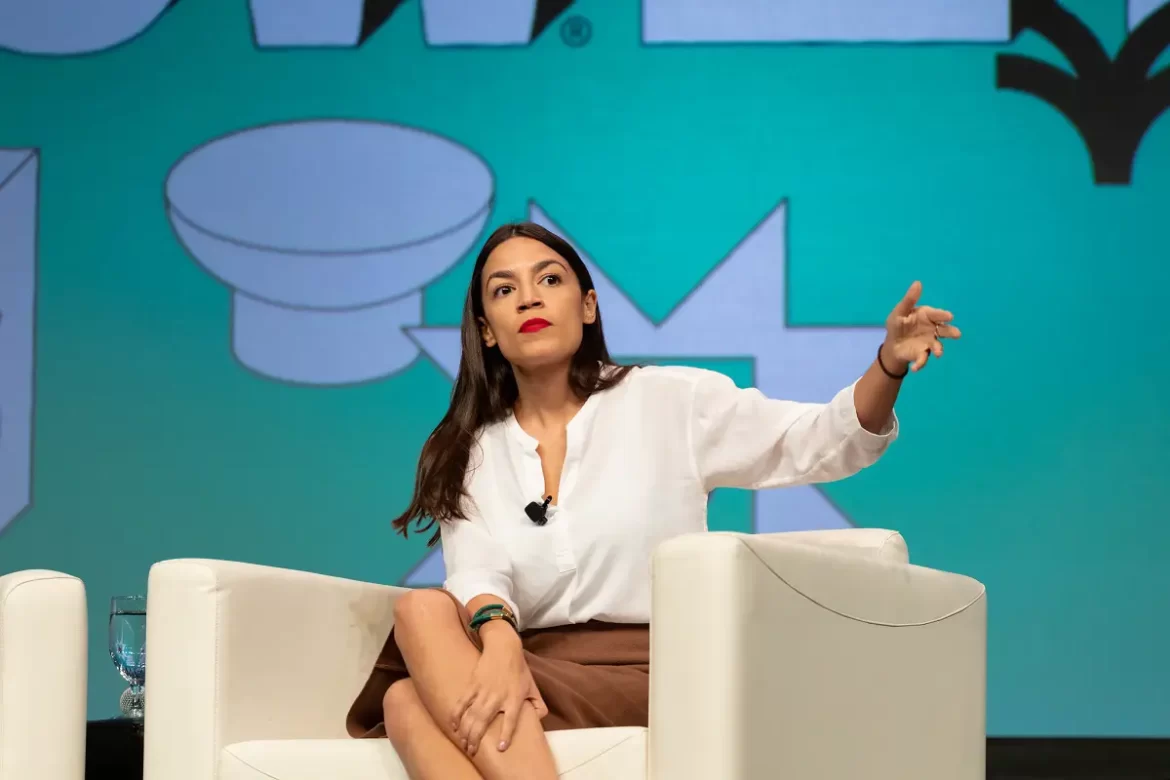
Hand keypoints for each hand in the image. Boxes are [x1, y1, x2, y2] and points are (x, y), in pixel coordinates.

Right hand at [451, 638, 548, 756]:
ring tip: (463, 744)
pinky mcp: (473, 685)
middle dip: (475, 739)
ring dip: (465, 732)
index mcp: (514, 699)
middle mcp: (498, 697)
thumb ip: (539, 705)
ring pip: (470, 715)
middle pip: (484, 721)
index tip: (500, 748)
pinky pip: (461, 703)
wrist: (504, 647)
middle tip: (472, 751)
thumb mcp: (533, 687)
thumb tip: (539, 720)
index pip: (510, 720)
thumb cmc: (519, 670)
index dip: (505, 735)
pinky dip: (455, 716)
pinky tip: (453, 726)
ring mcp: (483, 691)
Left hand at [882, 281, 961, 373]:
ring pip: (937, 345)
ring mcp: (929, 342)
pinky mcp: (922, 354)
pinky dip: (921, 363)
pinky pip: (923, 359)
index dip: (942, 315)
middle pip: (944, 330)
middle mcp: (932, 329)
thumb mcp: (900, 311)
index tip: (948, 316)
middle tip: (957, 334)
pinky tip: (915, 368)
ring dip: (939, 349)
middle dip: (951, 332)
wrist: (892, 344)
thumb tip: (918, 282)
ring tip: (939, 353)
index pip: (936, 314)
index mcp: (927, 316)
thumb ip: (909, 299)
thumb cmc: (898, 324)